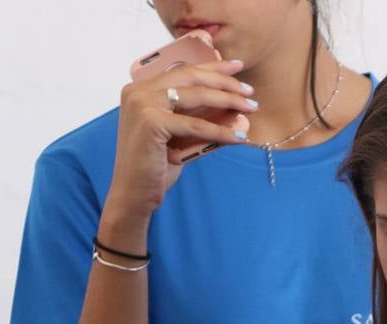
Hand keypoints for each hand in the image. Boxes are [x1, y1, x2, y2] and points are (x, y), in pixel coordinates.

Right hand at [103, 59, 256, 222]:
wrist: (134, 194)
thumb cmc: (156, 166)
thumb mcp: (179, 134)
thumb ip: (197, 116)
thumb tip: (234, 105)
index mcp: (140, 89)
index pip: (182, 71)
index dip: (212, 67)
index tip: (237, 67)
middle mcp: (137, 92)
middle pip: (191, 77)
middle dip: (225, 82)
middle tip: (249, 91)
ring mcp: (142, 105)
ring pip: (197, 96)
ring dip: (229, 100)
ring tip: (251, 107)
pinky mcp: (151, 123)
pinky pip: (196, 126)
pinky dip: (221, 131)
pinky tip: (240, 137)